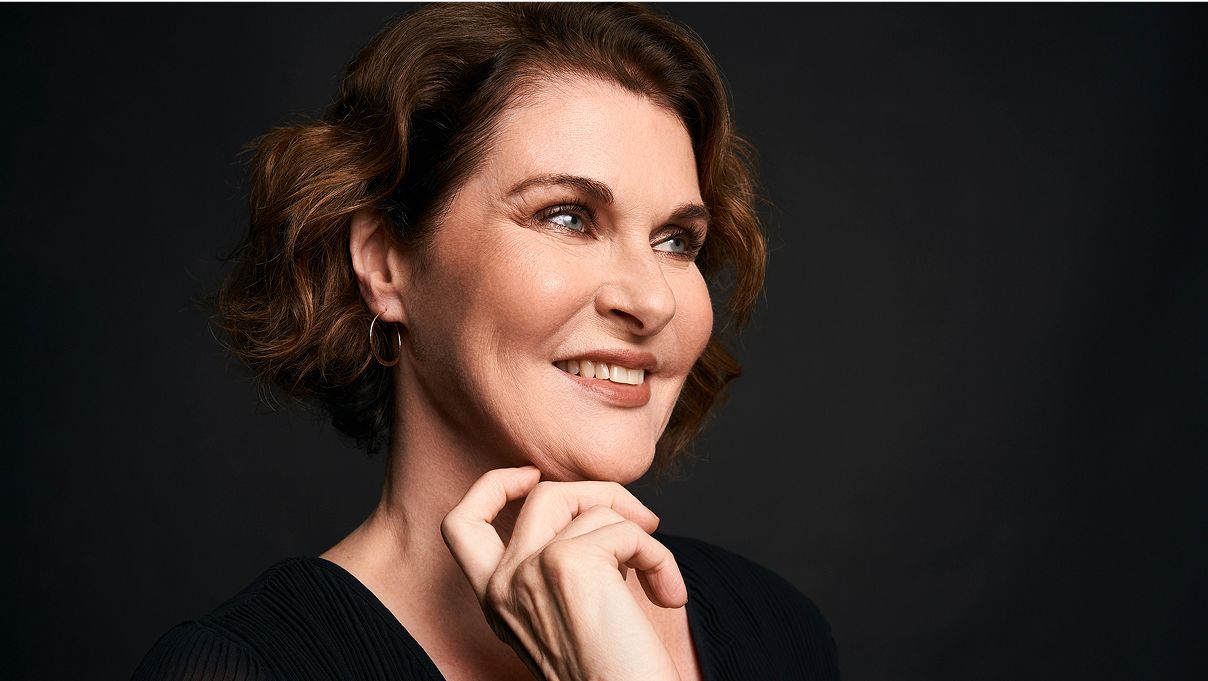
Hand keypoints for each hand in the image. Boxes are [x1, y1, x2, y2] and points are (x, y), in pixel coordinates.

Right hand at [441, 466, 686, 680]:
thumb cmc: (612, 673)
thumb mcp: (568, 613)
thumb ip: (560, 564)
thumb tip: (598, 505)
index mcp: (495, 600)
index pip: (461, 524)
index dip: (493, 487)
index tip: (532, 478)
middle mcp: (502, 586)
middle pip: (542, 494)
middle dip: (601, 494)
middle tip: (642, 522)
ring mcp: (530, 572)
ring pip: (589, 505)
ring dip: (640, 530)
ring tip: (658, 574)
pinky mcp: (569, 565)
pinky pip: (628, 530)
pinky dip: (659, 557)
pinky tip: (669, 594)